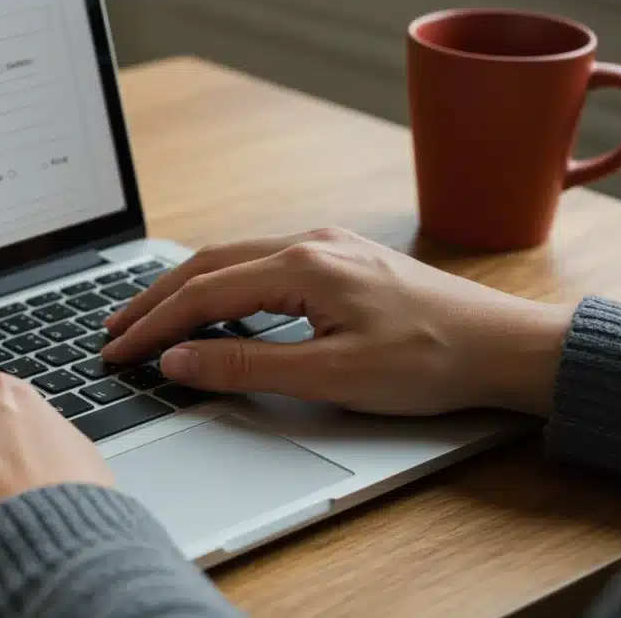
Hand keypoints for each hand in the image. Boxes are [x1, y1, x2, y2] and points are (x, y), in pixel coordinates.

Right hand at [102, 228, 573, 416]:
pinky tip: (215, 305)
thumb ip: (246, 367)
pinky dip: (222, 285)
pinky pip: (262, 263)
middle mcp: (310, 243)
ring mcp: (327, 246)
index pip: (202, 295)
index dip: (152, 326)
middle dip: (155, 299)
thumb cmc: (431, 361)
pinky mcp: (341, 259)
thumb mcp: (332, 376)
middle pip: (208, 265)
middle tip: (113, 329)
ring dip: (186, 289)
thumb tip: (178, 362)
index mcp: (303, 266)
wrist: (506, 346)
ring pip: (233, 259)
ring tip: (148, 317)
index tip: (116, 351)